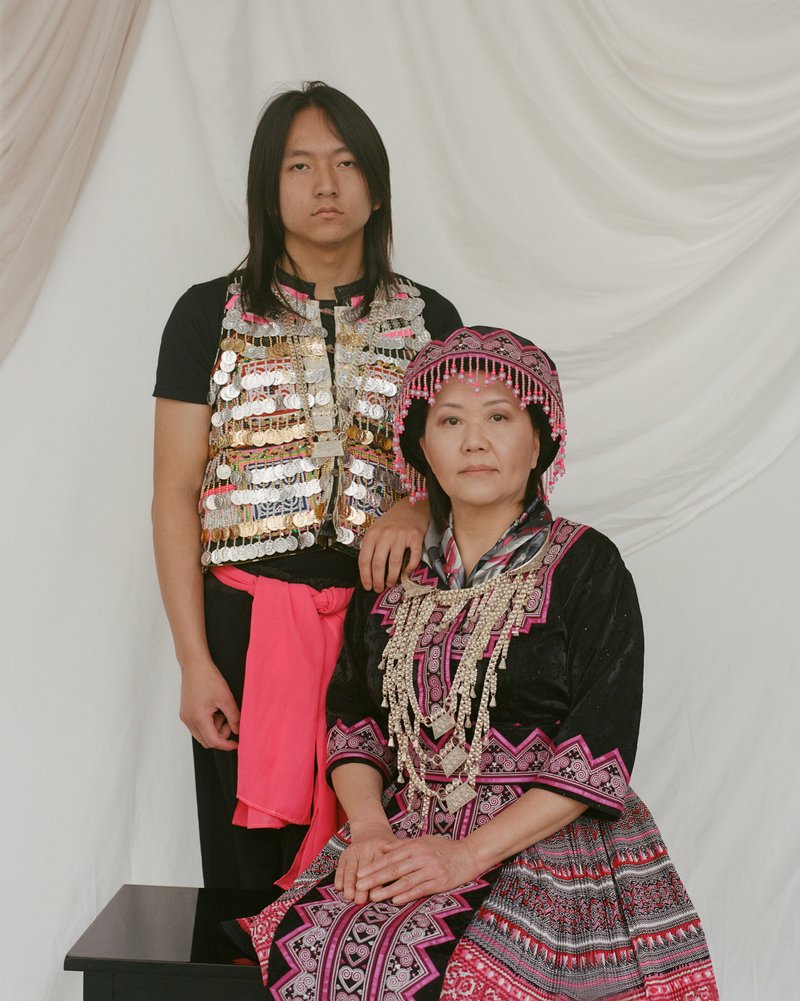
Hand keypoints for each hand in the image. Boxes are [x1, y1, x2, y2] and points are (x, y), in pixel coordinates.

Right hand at [179, 661, 239, 749]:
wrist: (194, 664)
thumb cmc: (208, 678)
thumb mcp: (226, 698)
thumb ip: (234, 717)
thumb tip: (239, 730)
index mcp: (198, 718)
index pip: (213, 741)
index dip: (227, 745)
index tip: (237, 744)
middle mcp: (189, 720)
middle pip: (206, 741)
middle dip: (221, 736)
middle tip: (231, 722)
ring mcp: (185, 717)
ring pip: (202, 734)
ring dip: (215, 729)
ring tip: (223, 712)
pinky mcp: (185, 712)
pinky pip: (197, 726)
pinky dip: (208, 724)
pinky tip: (215, 711)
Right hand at [335, 822, 398, 903]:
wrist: (371, 828)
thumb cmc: (387, 845)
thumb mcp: (396, 848)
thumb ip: (401, 862)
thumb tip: (407, 884)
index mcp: (381, 847)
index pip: (379, 867)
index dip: (377, 882)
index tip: (375, 897)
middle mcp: (367, 848)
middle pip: (364, 869)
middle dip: (361, 886)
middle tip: (360, 901)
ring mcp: (354, 850)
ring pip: (351, 869)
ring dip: (349, 883)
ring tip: (349, 897)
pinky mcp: (345, 853)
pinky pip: (341, 866)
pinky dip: (339, 877)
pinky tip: (339, 888)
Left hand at [355, 835, 483, 904]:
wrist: (470, 855)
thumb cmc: (445, 848)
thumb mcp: (423, 841)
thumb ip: (403, 846)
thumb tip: (383, 848)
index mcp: (416, 846)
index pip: (390, 857)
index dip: (374, 866)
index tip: (360, 874)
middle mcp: (421, 857)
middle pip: (394, 869)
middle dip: (375, 878)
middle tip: (360, 886)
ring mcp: (431, 869)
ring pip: (405, 881)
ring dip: (387, 889)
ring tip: (373, 896)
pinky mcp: (440, 882)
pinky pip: (420, 889)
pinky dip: (407, 895)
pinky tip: (395, 900)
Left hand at [359, 498, 428, 590]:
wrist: (412, 506)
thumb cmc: (392, 522)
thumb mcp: (376, 530)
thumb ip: (371, 547)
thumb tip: (368, 571)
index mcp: (372, 534)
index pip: (364, 559)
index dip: (365, 576)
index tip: (367, 586)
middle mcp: (385, 534)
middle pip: (378, 564)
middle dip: (377, 581)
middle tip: (379, 588)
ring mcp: (401, 536)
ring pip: (394, 563)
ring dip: (392, 578)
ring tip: (391, 583)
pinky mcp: (415, 537)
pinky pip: (413, 557)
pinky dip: (410, 568)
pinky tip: (407, 572)